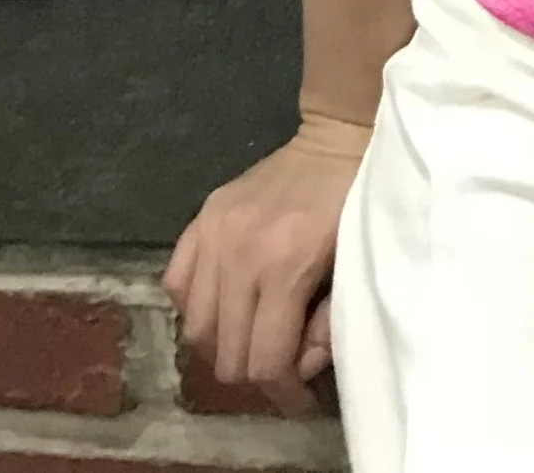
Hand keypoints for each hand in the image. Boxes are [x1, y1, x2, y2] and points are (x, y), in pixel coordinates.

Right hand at [162, 112, 368, 414]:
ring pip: (196, 329)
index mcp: (286, 264)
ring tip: (253, 337)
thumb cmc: (357, 199)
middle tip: (279, 366)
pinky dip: (196, 307)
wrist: (338, 135)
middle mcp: (240, 252)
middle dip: (255, 374)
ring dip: (223, 346)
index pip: (265, 360)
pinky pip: (177, 285)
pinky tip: (226, 304)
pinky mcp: (200, 218)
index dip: (282, 392)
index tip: (298, 399)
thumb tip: (297, 366)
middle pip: (226, 353)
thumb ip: (328, 321)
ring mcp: (213, 233)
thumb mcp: (355, 262)